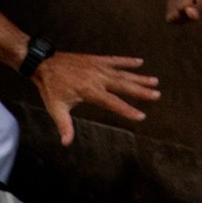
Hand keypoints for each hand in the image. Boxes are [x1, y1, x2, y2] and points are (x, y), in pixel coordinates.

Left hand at [32, 54, 160, 144]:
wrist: (44, 63)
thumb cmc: (51, 88)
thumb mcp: (56, 109)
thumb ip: (64, 126)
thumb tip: (66, 143)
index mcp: (90, 91)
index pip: (113, 102)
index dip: (127, 110)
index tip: (141, 116)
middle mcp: (97, 78)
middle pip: (124, 85)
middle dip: (141, 91)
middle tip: (157, 95)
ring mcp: (98, 67)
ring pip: (123, 73)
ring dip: (139, 77)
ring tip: (155, 81)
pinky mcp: (96, 59)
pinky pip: (115, 60)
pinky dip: (127, 61)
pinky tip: (140, 62)